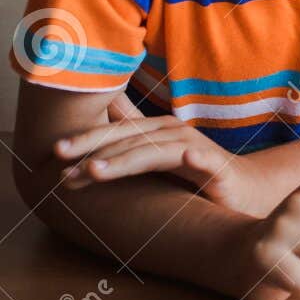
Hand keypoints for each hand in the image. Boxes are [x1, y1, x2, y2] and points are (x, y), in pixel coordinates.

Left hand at [54, 96, 276, 215]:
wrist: (244, 191)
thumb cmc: (194, 172)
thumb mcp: (156, 152)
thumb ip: (130, 132)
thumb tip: (100, 109)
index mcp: (157, 131)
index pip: (117, 133)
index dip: (87, 138)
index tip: (55, 151)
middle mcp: (175, 134)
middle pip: (130, 140)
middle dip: (95, 148)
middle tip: (62, 159)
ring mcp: (197, 149)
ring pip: (157, 152)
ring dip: (127, 159)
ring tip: (96, 171)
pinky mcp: (218, 168)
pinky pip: (207, 161)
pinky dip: (198, 157)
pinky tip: (188, 156)